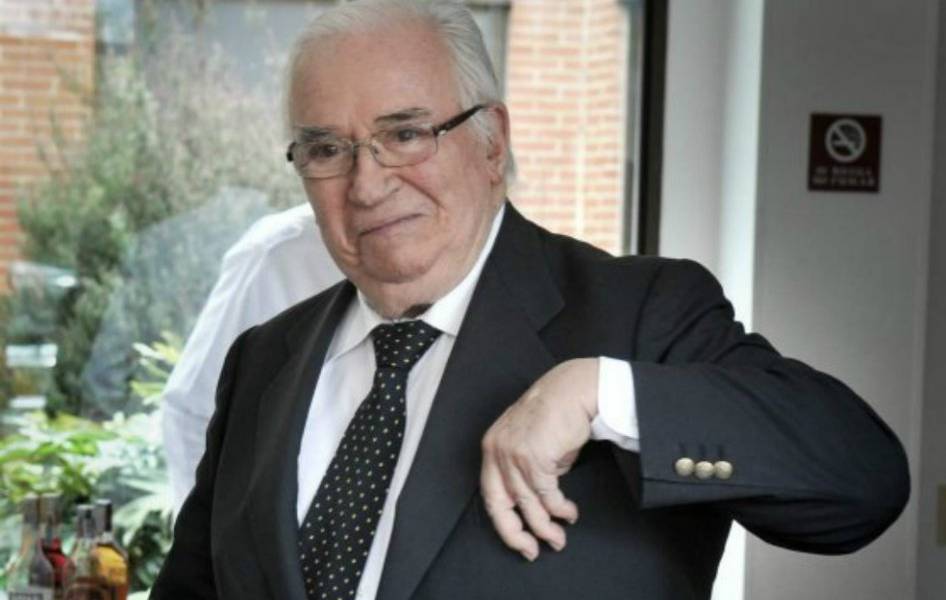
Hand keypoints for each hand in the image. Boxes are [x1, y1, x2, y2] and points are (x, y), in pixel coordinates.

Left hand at [480, 358, 598, 560]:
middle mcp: (496, 452)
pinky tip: (569, 513)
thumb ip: (527, 472)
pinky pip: (547, 494)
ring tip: (560, 538)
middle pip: (500, 506)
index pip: (491, 495)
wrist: (573, 390)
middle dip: (516, 534)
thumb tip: (538, 502)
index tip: (520, 542)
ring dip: (546, 526)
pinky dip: (559, 509)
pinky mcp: (534, 457)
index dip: (504, 524)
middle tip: (533, 551)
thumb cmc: (556, 415)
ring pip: (528, 504)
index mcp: (491, 448)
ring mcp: (513, 454)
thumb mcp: (532, 445)